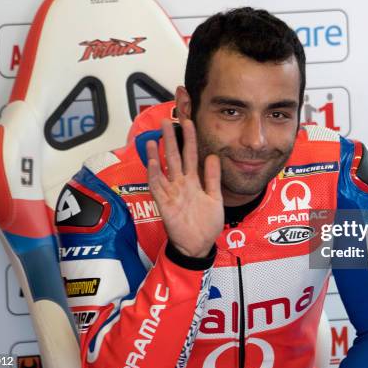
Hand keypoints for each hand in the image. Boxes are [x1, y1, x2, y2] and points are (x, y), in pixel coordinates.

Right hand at [146, 119, 222, 257]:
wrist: (199, 246)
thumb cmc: (206, 224)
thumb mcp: (215, 198)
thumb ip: (213, 178)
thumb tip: (214, 156)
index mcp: (194, 182)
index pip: (191, 155)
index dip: (190, 139)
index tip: (189, 122)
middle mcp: (181, 184)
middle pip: (175, 157)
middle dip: (171, 139)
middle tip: (167, 121)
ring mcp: (172, 193)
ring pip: (163, 169)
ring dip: (158, 153)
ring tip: (156, 137)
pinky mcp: (164, 204)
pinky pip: (157, 186)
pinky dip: (154, 173)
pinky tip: (151, 160)